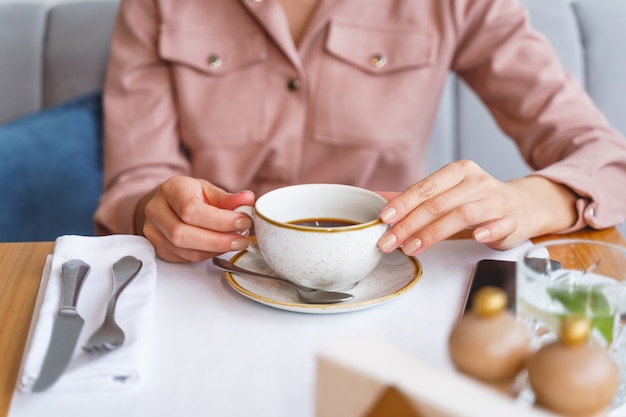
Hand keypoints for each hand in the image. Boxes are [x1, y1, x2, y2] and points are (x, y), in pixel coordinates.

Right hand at [136, 176, 254, 261]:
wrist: (166, 204)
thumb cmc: (188, 195)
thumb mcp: (208, 190)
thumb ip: (228, 198)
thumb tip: (248, 199)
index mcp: (171, 190)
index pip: (191, 209)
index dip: (220, 220)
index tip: (243, 221)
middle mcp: (156, 210)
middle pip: (184, 234)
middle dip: (218, 240)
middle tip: (242, 239)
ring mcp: (153, 232)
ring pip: (186, 251)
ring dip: (216, 250)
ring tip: (235, 242)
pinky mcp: (158, 248)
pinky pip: (186, 258)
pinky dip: (208, 255)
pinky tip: (220, 247)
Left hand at [377, 160, 577, 255]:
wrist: (523, 206)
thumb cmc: (478, 201)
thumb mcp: (446, 194)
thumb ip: (414, 198)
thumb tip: (378, 198)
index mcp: (458, 172)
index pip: (424, 188)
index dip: (402, 204)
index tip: (383, 219)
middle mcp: (477, 183)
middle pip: (437, 204)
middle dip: (408, 225)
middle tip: (389, 242)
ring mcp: (495, 201)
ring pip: (461, 215)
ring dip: (433, 233)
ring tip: (411, 248)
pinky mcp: (512, 220)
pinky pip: (498, 224)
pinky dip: (486, 231)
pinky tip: (474, 237)